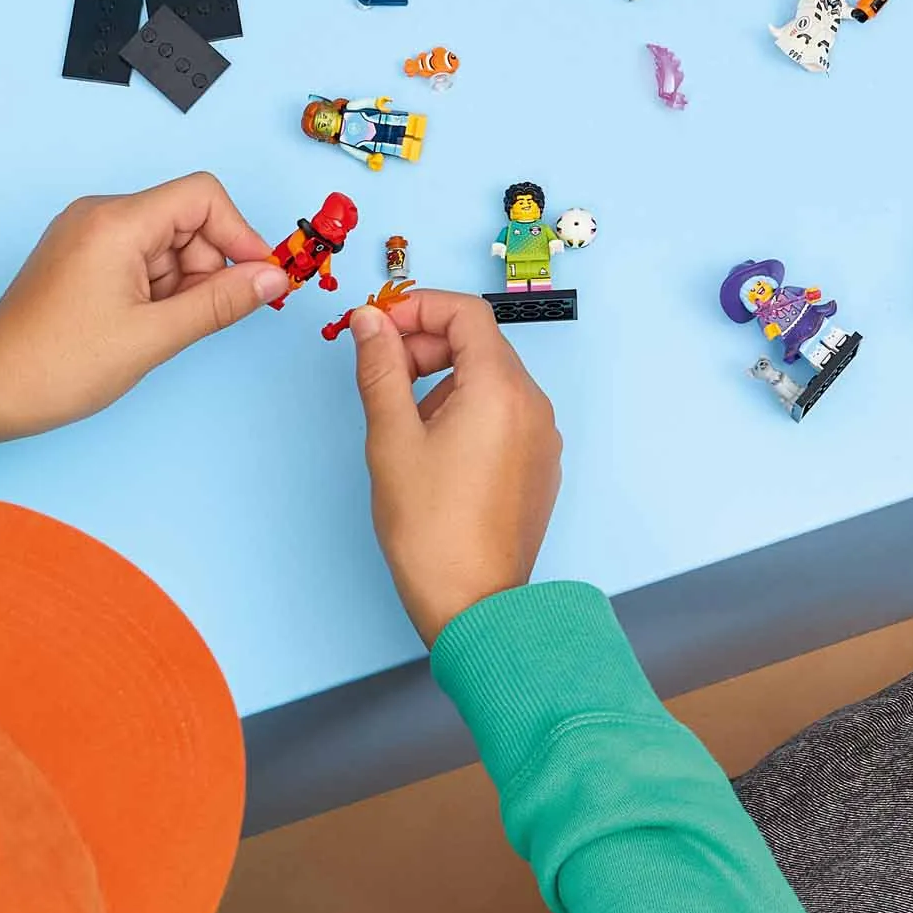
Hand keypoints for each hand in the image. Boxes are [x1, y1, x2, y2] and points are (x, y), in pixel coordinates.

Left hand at [0, 173, 286, 441]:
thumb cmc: (57, 363)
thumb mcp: (155, 336)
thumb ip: (221, 302)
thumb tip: (272, 279)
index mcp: (116, 223)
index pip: (203, 196)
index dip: (239, 235)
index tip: (256, 279)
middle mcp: (101, 216)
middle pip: (189, 222)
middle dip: (206, 270)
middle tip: (189, 319)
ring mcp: (90, 235)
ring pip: (169, 245)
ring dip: (181, 286)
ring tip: (152, 328)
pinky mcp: (84, 257)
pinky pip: (143, 259)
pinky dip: (157, 290)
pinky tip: (139, 324)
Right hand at [346, 289, 560, 645]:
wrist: (472, 603)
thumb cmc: (431, 529)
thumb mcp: (391, 438)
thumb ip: (380, 368)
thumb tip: (370, 322)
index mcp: (501, 389)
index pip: (466, 314)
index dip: (417, 309)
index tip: (379, 326)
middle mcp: (533, 406)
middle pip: (480, 344)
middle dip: (427, 345)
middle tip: (382, 372)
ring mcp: (542, 437)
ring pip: (492, 379)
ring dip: (444, 379)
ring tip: (405, 423)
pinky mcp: (540, 465)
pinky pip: (505, 414)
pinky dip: (468, 410)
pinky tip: (436, 448)